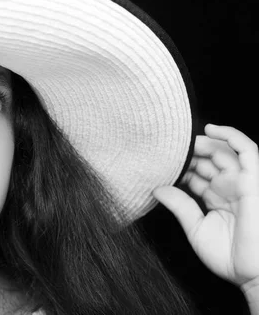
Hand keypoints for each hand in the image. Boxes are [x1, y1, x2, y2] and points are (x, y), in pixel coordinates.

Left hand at [153, 124, 258, 287]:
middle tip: (164, 148)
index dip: (178, 166)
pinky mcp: (253, 180)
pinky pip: (247, 150)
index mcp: (216, 197)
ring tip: (181, 140)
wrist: (254, 276)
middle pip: (206, 159)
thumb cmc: (230, 258)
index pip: (195, 173)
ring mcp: (241, 182)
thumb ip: (180, 206)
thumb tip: (157, 188)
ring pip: (222, 150)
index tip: (156, 161)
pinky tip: (210, 129)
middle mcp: (229, 186)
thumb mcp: (196, 228)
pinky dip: (230, 135)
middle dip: (186, 152)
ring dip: (202, 142)